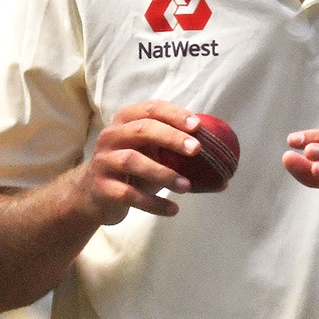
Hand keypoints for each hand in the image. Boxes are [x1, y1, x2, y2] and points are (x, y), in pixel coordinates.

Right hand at [73, 101, 199, 224]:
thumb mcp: (154, 158)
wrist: (92, 195)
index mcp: (127, 121)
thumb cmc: (132, 171)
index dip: (175, 115)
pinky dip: (152, 202)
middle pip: (141, 130)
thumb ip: (183, 163)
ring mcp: (104, 161)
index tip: (197, 125)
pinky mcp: (101, 187)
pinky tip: (172, 209)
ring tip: (186, 186)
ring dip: (163, 173)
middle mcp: (112, 136)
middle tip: (196, 150)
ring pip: (132, 161)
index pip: (151, 109)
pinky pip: (128, 194)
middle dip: (171, 137)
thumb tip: (225, 180)